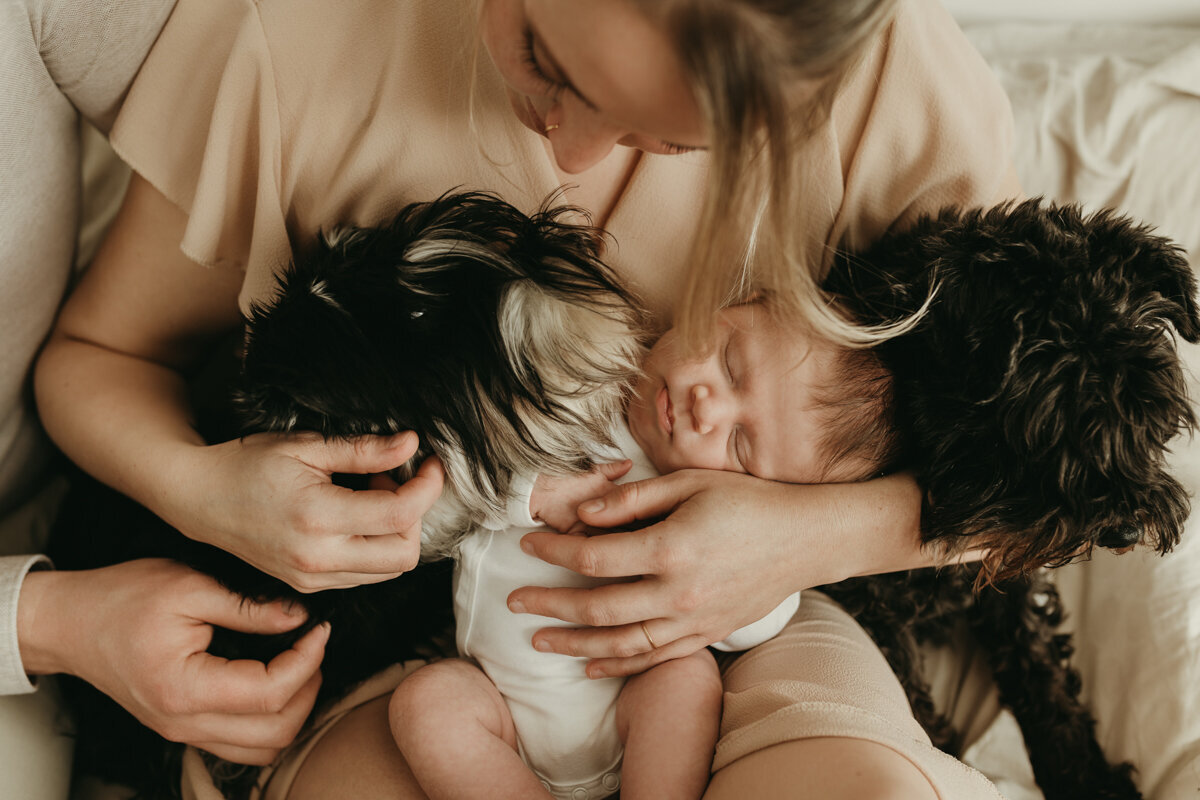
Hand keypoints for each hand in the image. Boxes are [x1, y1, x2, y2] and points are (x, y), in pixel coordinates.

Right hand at [18, 559, 328, 764]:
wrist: (69, 622)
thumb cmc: (120, 599)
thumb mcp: (190, 586)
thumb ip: (250, 608)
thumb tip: (300, 616)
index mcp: (185, 689)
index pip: (271, 693)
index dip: (307, 659)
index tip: (320, 628)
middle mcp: (183, 723)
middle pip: (275, 733)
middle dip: (309, 688)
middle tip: (313, 645)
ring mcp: (182, 731)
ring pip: (262, 749)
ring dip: (294, 711)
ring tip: (299, 663)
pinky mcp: (183, 727)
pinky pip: (240, 745)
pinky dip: (270, 722)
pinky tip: (275, 682)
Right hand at [171, 431, 443, 591]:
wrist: (196, 498)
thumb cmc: (246, 464)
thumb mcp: (307, 446)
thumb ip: (364, 450)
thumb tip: (411, 444)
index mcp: (318, 517)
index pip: (400, 515)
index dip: (427, 488)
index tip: (430, 464)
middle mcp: (317, 558)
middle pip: (405, 555)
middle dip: (416, 516)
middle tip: (398, 480)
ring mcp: (312, 579)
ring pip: (388, 571)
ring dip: (398, 533)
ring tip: (373, 494)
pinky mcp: (308, 586)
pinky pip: (364, 576)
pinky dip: (376, 547)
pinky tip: (357, 516)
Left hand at [508, 469, 823, 676]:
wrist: (806, 537)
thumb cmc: (747, 500)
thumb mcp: (688, 483)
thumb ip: (632, 500)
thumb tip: (582, 514)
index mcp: (671, 547)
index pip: (593, 558)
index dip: (553, 554)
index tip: (528, 546)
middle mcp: (679, 592)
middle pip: (598, 608)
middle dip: (549, 606)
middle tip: (514, 603)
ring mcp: (694, 619)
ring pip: (622, 643)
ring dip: (575, 645)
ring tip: (539, 642)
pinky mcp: (707, 634)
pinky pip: (656, 658)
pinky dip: (621, 665)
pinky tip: (592, 665)